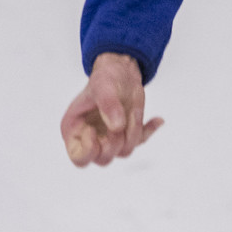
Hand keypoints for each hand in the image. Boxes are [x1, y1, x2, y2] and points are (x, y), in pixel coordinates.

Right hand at [60, 52, 163, 166]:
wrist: (121, 71)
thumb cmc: (105, 77)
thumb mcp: (103, 86)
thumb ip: (108, 105)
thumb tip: (118, 127)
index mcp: (74, 129)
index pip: (79, 158)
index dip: (89, 150)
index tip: (94, 130)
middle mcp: (91, 138)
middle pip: (103, 159)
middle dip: (115, 142)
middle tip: (120, 123)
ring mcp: (109, 138)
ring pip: (124, 151)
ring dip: (133, 132)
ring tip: (134, 110)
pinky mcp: (127, 134)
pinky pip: (140, 141)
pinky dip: (149, 131)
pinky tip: (157, 120)